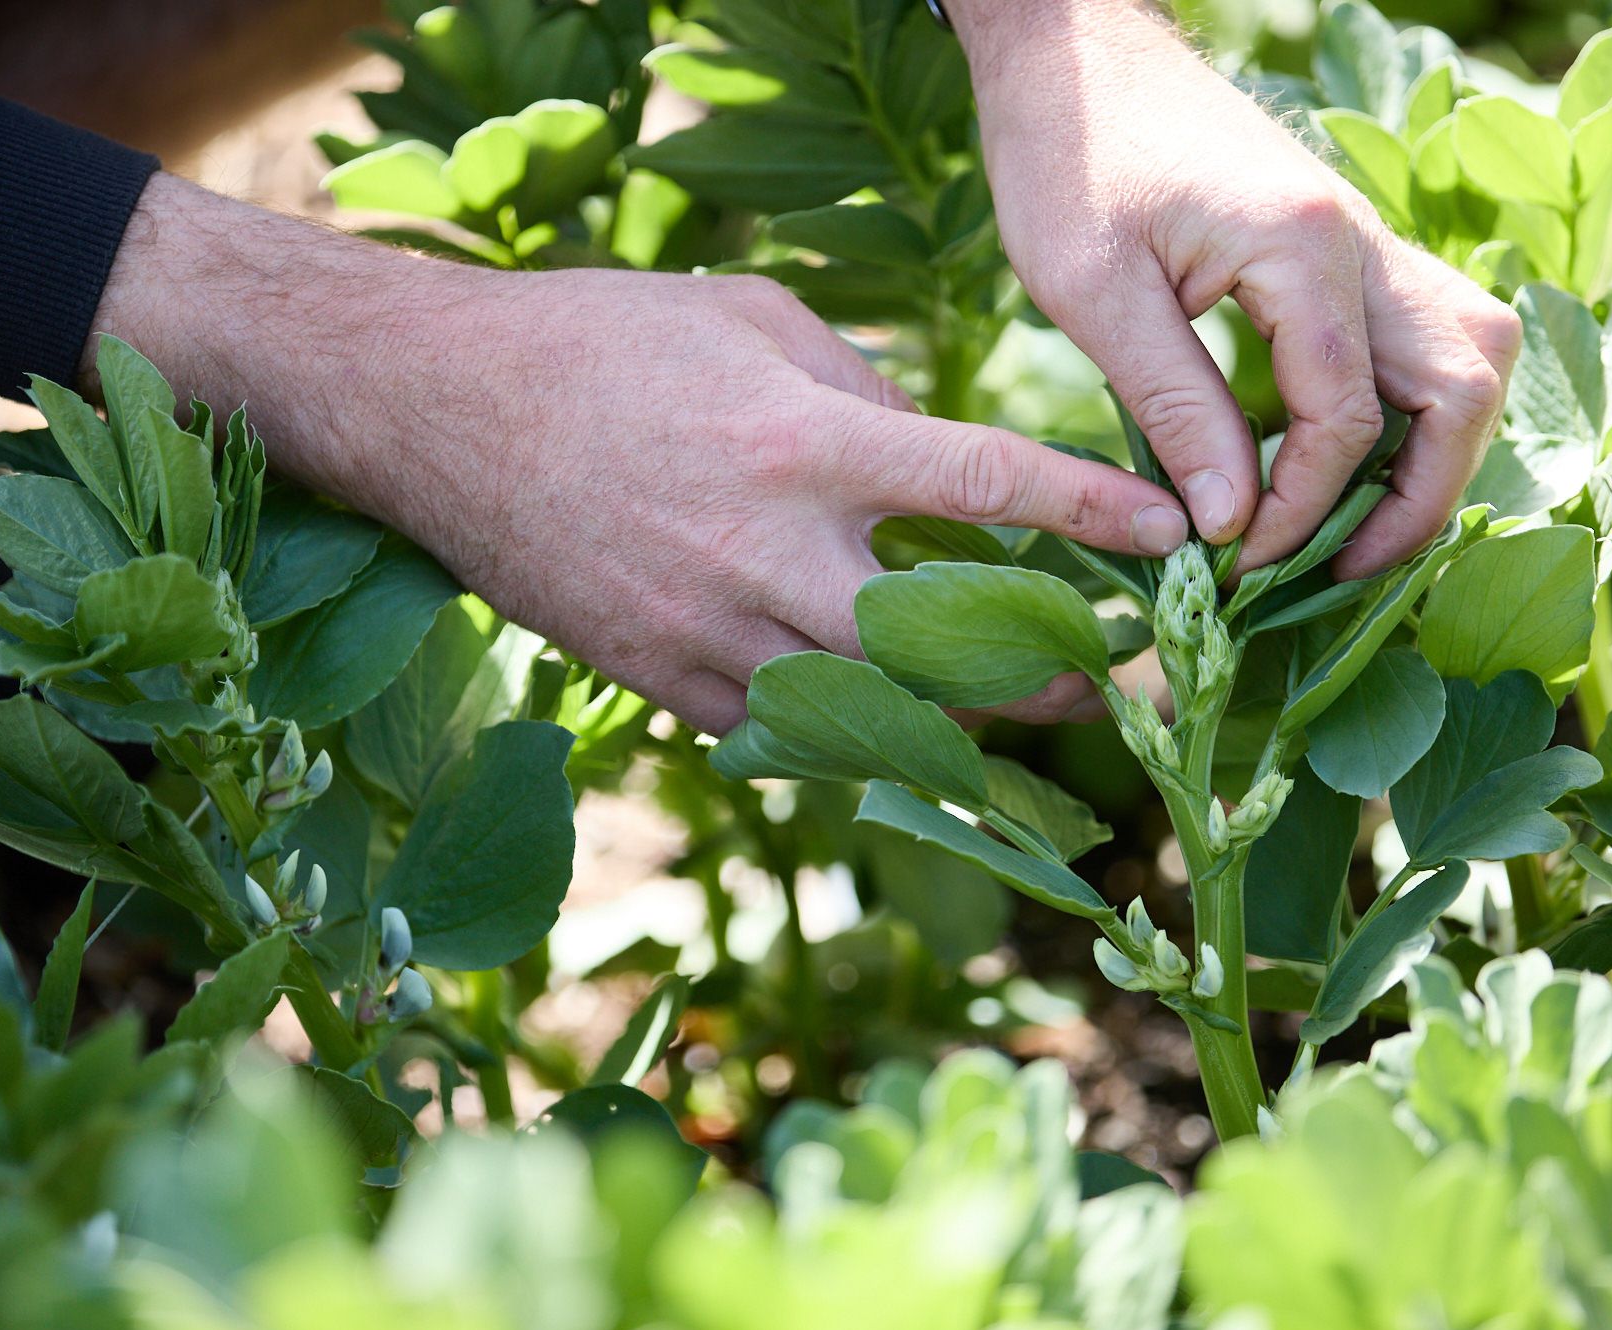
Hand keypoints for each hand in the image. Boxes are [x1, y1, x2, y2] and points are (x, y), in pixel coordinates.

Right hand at [86, 176, 1188, 731]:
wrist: (438, 415)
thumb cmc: (602, 341)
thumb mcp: (751, 317)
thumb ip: (866, 388)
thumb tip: (946, 458)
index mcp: (801, 444)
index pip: (983, 488)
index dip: (1092, 517)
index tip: (1172, 537)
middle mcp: (767, 555)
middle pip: (948, 648)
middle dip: (1046, 672)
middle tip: (1108, 678)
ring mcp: (711, 635)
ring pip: (873, 713)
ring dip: (957, 718)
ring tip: (1012, 711)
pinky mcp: (664, 684)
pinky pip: (786, 730)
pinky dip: (848, 725)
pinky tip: (882, 713)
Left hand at [951, 1, 1521, 574]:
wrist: (1073, 55)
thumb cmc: (1066, 159)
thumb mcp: (1094, 295)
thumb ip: (1174, 408)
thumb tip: (1232, 522)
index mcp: (1304, 251)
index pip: (1348, 420)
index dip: (1303, 510)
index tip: (1240, 564)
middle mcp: (1361, 241)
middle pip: (1465, 386)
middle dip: (1418, 495)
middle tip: (1337, 568)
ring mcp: (1363, 239)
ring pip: (1468, 354)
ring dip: (1432, 448)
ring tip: (1349, 524)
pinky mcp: (1342, 247)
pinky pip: (1419, 334)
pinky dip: (1402, 405)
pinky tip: (1331, 456)